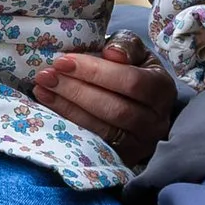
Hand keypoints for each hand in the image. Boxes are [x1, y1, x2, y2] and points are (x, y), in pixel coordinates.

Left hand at [32, 40, 176, 166]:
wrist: (140, 103)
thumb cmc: (133, 70)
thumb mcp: (135, 52)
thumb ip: (126, 45)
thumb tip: (112, 53)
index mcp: (162, 88)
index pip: (130, 81)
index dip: (95, 71)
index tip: (64, 61)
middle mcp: (156, 121)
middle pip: (114, 108)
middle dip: (76, 90)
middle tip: (47, 75)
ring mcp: (141, 144)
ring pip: (102, 129)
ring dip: (67, 107)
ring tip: (43, 89)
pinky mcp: (123, 158)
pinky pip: (94, 144)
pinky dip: (70, 124)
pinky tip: (51, 107)